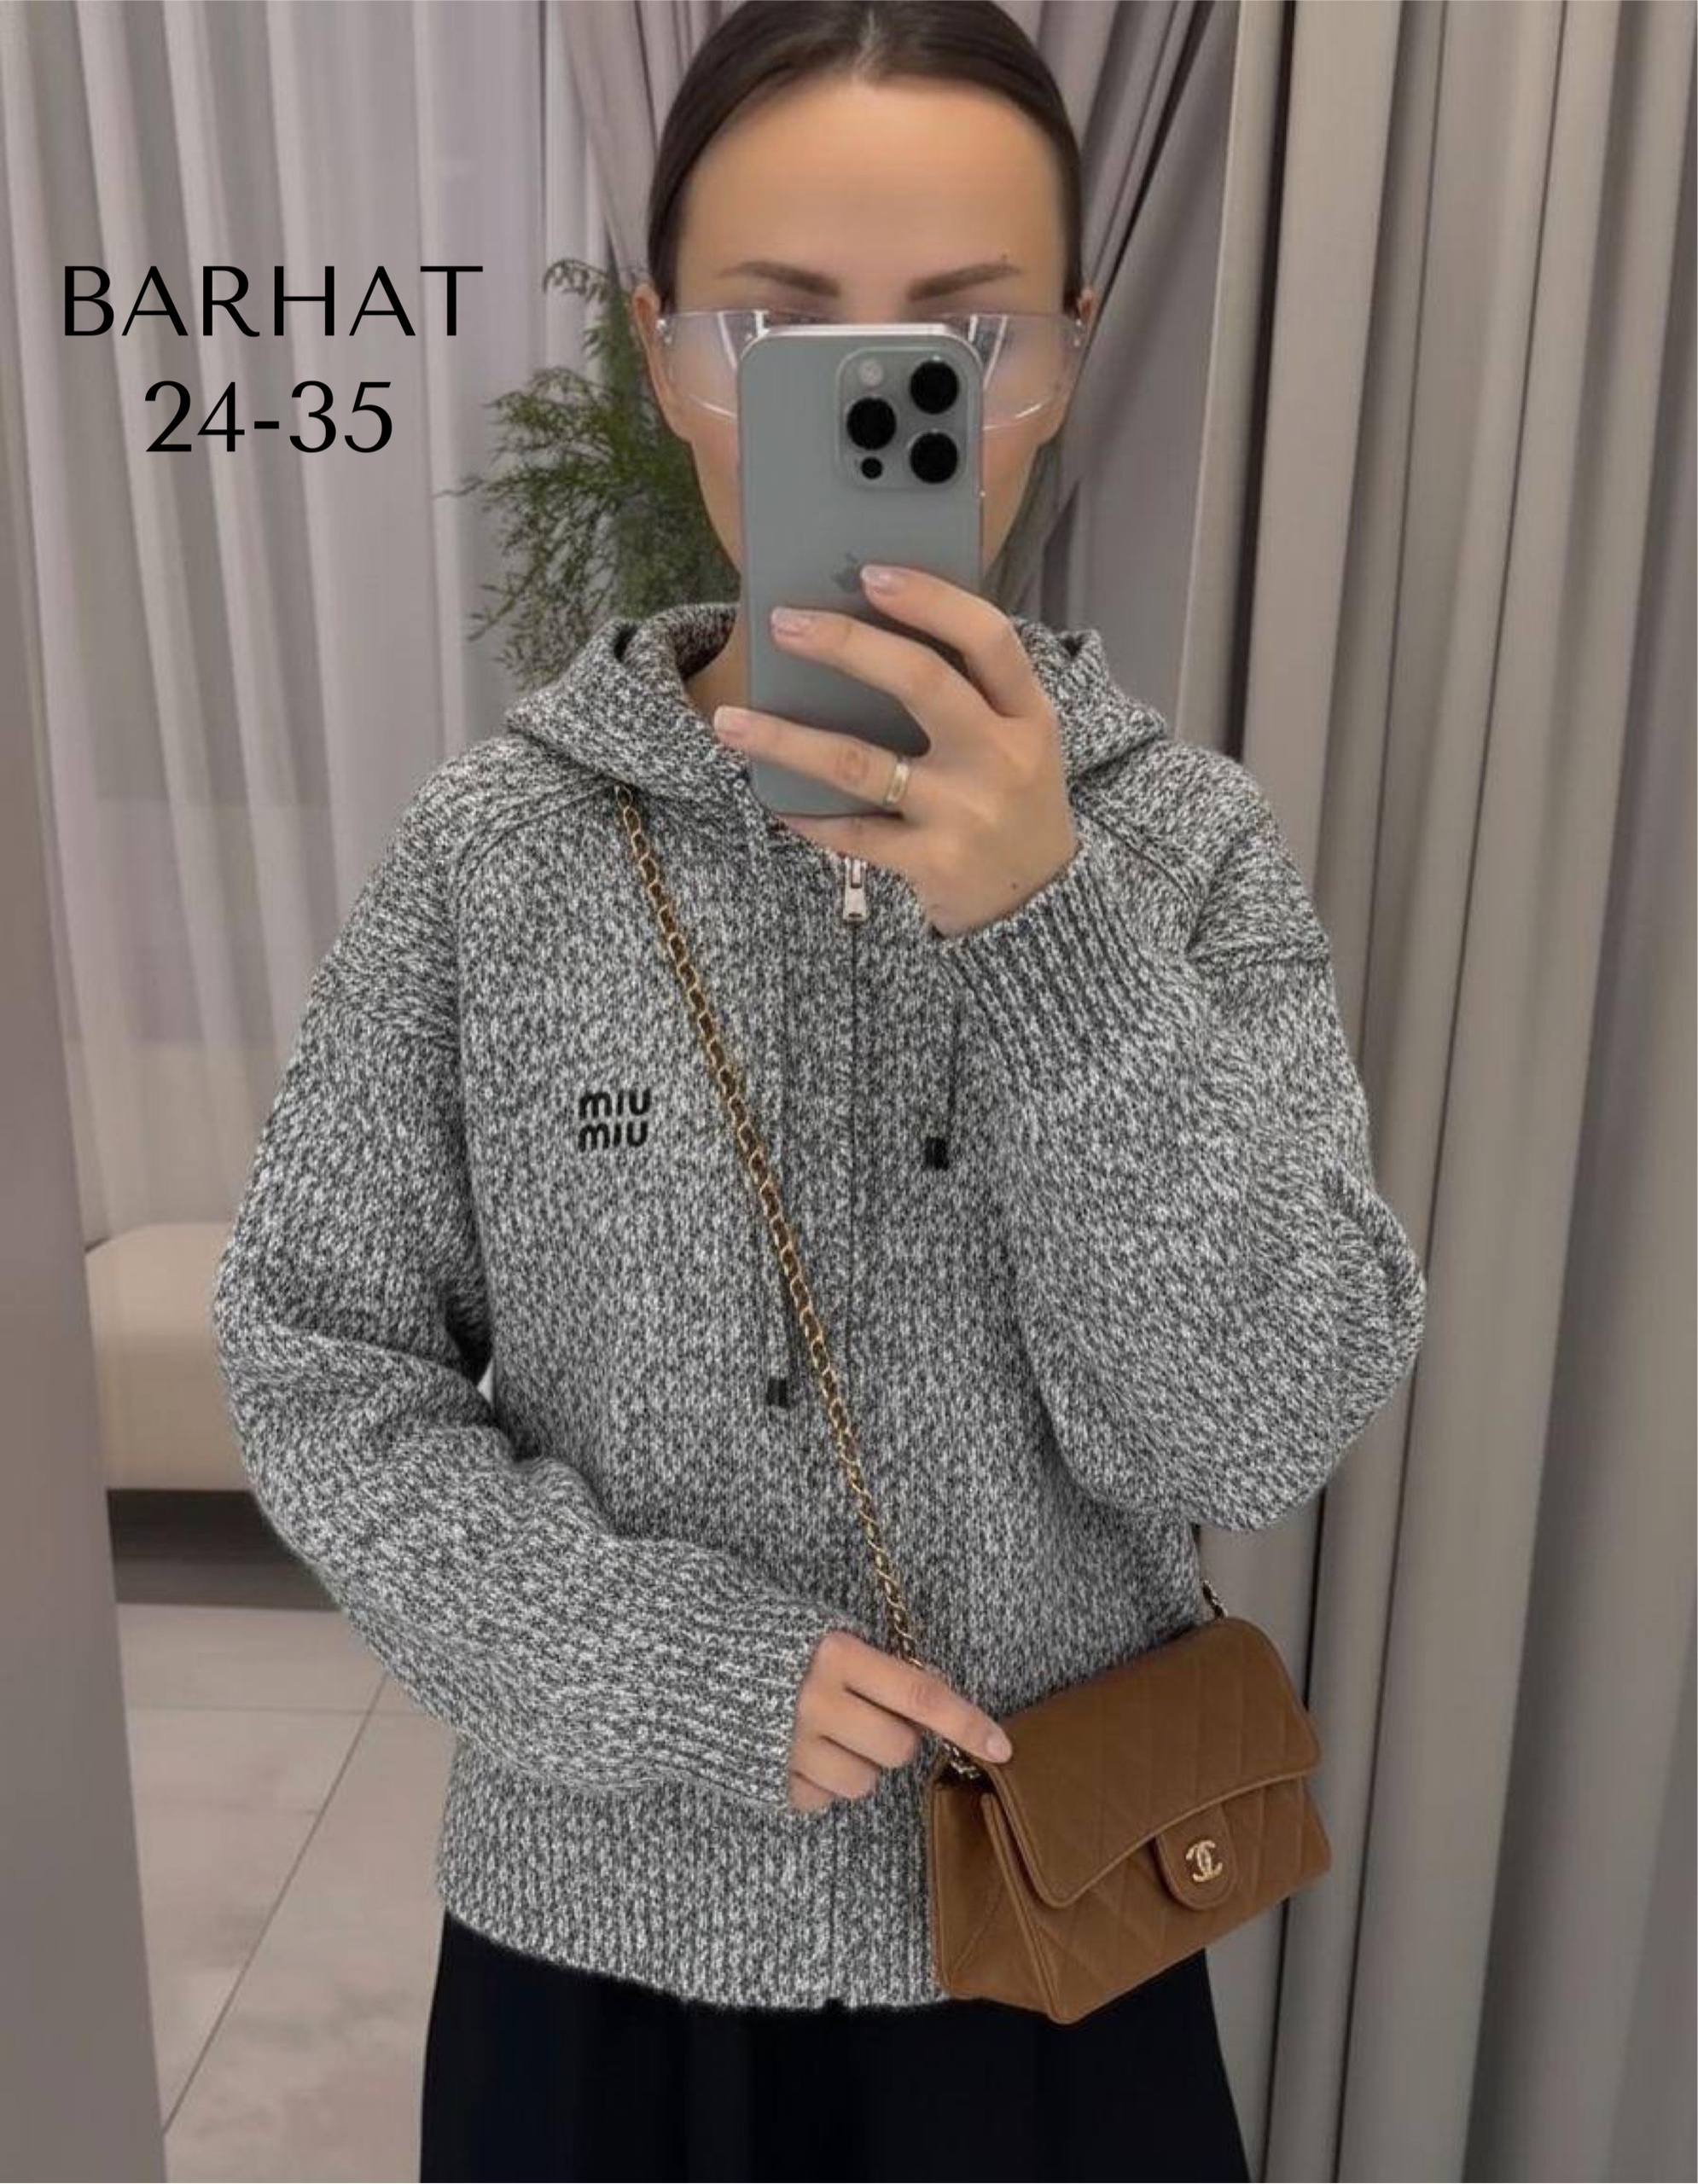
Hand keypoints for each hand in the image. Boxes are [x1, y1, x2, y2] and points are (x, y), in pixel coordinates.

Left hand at [711, 566, 1077, 938]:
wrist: (1037, 902)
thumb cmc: (1011, 799)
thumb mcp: (1016, 739)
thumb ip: (967, 691)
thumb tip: (867, 628)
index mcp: (1027, 713)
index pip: (988, 638)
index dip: (931, 600)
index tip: (870, 573)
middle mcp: (1001, 758)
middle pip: (921, 682)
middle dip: (846, 644)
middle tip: (785, 623)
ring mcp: (966, 813)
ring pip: (860, 763)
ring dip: (786, 739)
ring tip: (729, 721)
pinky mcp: (933, 862)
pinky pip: (852, 831)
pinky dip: (806, 813)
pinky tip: (770, 794)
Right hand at [786, 1627, 1013, 1811]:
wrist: (682, 1662)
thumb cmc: (767, 1641)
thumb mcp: (824, 1635)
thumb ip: (877, 1667)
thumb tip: (938, 1694)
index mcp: (836, 1655)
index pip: (921, 1696)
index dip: (966, 1723)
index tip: (1002, 1747)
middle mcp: (815, 1702)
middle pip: (897, 1748)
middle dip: (894, 1738)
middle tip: (865, 1715)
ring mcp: (789, 1748)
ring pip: (864, 1783)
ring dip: (857, 1764)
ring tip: (823, 1733)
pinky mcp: (769, 1783)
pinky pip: (824, 1800)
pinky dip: (818, 1781)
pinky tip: (792, 1750)